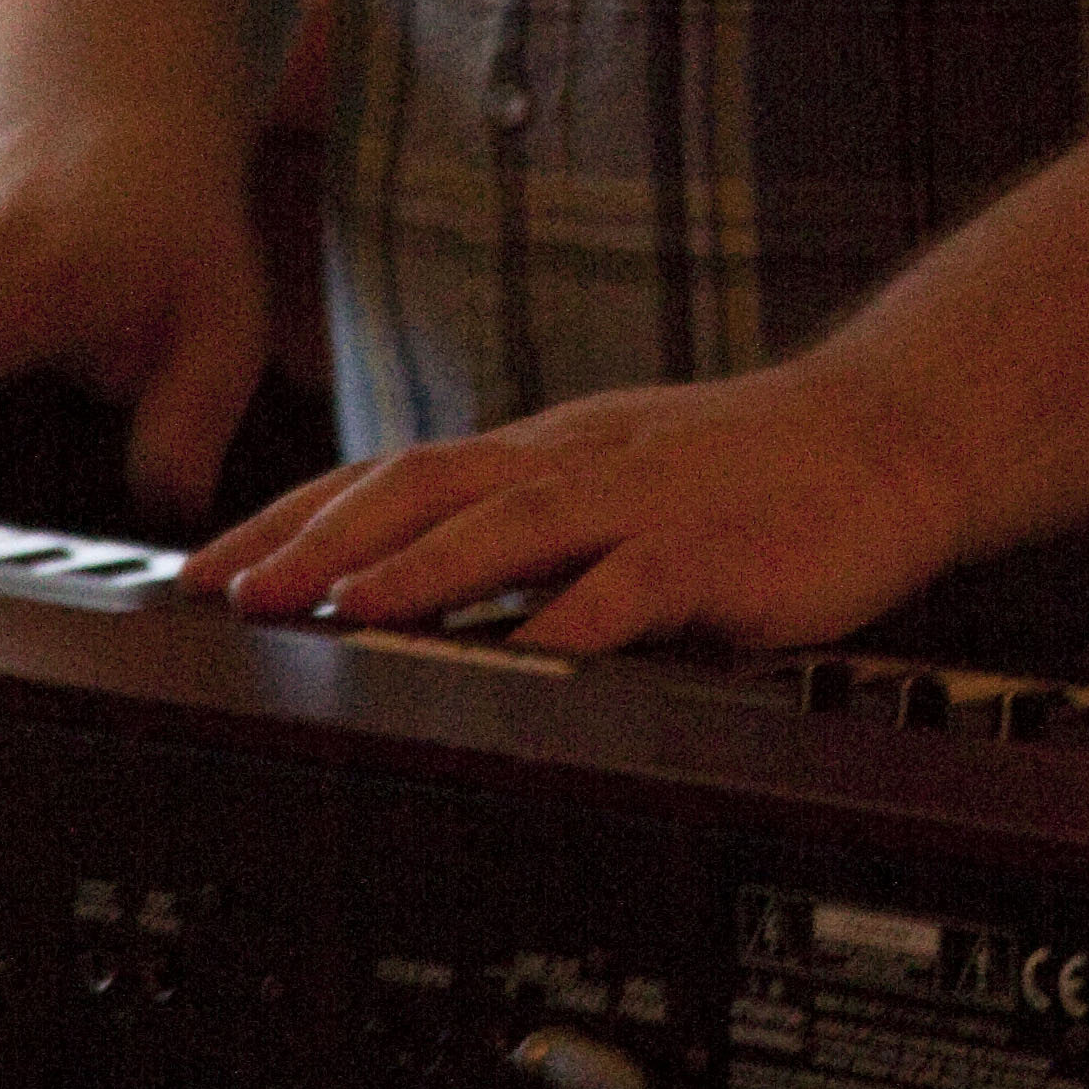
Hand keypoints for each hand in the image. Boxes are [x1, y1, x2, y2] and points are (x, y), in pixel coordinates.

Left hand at [179, 353, 967, 655]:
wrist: (886, 436)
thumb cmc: (745, 474)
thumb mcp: (612, 483)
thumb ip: (522, 527)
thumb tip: (403, 582)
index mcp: (546, 452)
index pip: (392, 474)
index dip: (291, 518)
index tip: (202, 566)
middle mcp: (577, 462)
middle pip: (425, 486)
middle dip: (319, 539)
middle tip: (232, 590)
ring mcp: (644, 500)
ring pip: (511, 523)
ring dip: (419, 569)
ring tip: (340, 608)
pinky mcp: (714, 547)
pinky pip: (633, 584)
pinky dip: (574, 615)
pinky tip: (524, 651)